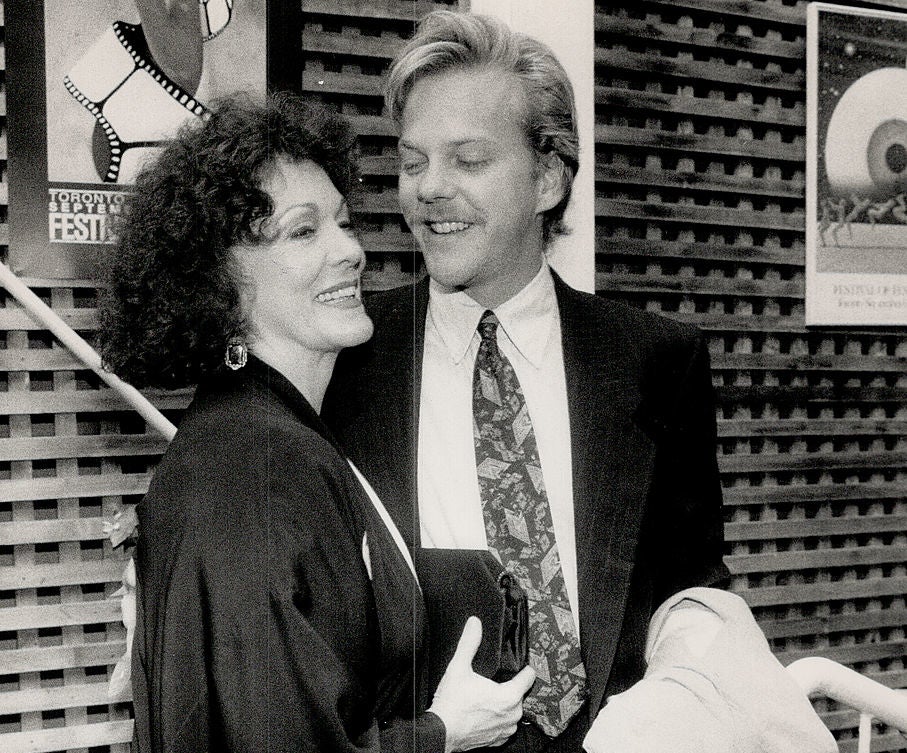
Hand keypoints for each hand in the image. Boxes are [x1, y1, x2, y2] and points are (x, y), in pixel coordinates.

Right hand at [428, 616, 535, 751]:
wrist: (440, 733)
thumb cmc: (451, 703)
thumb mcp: (459, 667)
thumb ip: (469, 643)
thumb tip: (475, 623)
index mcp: (509, 696)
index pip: (529, 677)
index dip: (523, 667)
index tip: (519, 665)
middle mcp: (512, 715)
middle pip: (519, 693)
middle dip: (509, 686)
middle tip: (491, 681)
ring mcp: (505, 730)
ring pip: (512, 710)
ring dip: (503, 704)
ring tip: (485, 697)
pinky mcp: (497, 741)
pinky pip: (503, 725)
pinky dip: (496, 719)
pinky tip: (482, 712)